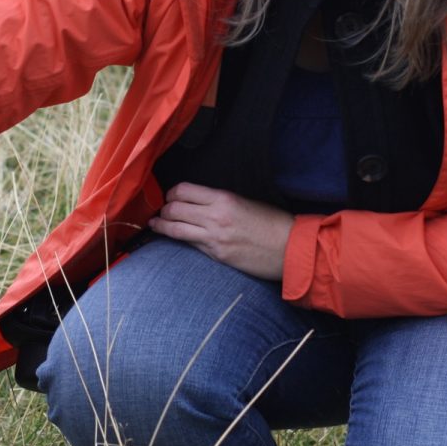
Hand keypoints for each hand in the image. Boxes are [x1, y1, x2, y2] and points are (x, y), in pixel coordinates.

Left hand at [148, 183, 292, 279]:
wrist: (291, 248)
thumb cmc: (272, 224)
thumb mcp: (245, 202)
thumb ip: (219, 202)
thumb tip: (197, 203)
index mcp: (223, 199)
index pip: (183, 191)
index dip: (172, 193)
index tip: (170, 197)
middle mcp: (215, 216)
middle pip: (174, 208)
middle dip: (164, 209)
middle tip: (162, 211)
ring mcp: (214, 237)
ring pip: (174, 228)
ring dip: (161, 225)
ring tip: (155, 224)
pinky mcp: (216, 255)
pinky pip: (189, 244)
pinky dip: (176, 239)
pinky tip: (171, 237)